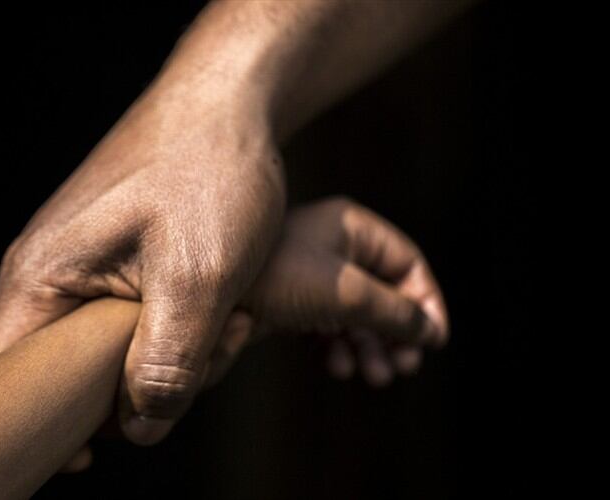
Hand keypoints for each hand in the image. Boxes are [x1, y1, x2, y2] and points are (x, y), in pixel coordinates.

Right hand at [0, 77, 285, 456]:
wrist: (227, 104)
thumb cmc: (209, 175)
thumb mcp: (199, 276)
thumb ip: (165, 362)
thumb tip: (141, 430)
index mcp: (39, 277)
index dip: (26, 430)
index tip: (80, 458)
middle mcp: (42, 272)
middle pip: (47, 373)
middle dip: (113, 396)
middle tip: (188, 374)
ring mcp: (74, 263)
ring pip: (92, 351)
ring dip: (148, 363)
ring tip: (218, 331)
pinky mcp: (107, 258)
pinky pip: (116, 322)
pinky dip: (158, 337)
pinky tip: (208, 320)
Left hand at [223, 197, 448, 387]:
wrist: (209, 290)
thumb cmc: (277, 280)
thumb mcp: (346, 296)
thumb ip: (394, 314)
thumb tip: (432, 334)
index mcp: (352, 228)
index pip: (407, 263)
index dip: (426, 302)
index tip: (433, 343)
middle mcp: (333, 246)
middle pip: (384, 292)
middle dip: (396, 333)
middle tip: (402, 368)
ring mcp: (310, 273)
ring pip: (356, 312)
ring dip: (370, 346)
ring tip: (372, 377)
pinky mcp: (288, 297)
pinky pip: (327, 323)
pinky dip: (338, 345)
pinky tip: (337, 366)